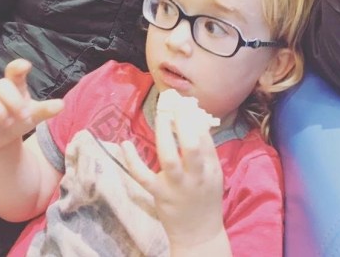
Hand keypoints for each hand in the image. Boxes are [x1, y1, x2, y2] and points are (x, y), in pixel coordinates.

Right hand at [0, 59, 62, 152]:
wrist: (2, 137)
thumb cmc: (19, 118)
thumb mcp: (34, 114)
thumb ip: (46, 109)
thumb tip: (61, 105)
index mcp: (14, 86)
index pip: (13, 71)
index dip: (18, 67)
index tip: (25, 66)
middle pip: (0, 85)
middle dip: (13, 100)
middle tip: (23, 115)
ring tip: (7, 124)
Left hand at [122, 100, 224, 249]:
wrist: (200, 235)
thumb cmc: (205, 198)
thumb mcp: (214, 174)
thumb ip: (206, 150)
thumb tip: (194, 120)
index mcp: (211, 168)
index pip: (205, 138)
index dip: (194, 118)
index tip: (183, 104)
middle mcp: (196, 176)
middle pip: (191, 145)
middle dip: (182, 122)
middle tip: (174, 106)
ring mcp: (177, 186)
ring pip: (169, 158)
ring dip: (163, 134)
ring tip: (160, 116)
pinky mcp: (160, 195)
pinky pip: (144, 176)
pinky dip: (133, 160)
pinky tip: (126, 144)